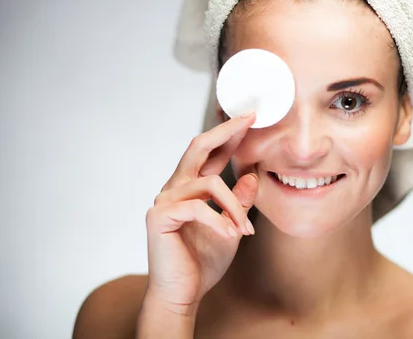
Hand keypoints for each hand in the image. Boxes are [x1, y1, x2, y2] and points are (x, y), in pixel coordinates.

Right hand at [144, 113, 257, 312]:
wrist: (183, 294)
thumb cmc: (203, 262)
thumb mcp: (231, 227)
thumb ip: (239, 202)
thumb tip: (252, 176)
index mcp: (190, 189)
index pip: (209, 153)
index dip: (228, 135)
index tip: (249, 119)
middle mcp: (174, 188)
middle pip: (198, 147)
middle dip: (226, 131)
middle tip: (250, 120)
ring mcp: (164, 200)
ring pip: (209, 183)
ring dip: (234, 206)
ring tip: (244, 230)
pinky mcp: (160, 216)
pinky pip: (198, 207)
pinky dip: (219, 220)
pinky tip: (230, 235)